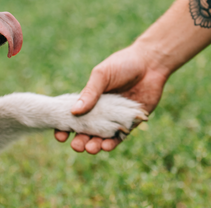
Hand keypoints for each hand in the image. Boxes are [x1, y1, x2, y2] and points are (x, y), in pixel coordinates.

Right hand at [54, 42, 169, 153]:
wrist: (150, 63)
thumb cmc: (123, 64)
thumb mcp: (102, 75)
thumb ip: (89, 93)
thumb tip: (73, 111)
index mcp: (90, 99)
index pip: (74, 116)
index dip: (65, 127)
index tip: (60, 136)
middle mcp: (101, 111)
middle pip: (87, 131)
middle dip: (80, 140)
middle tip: (76, 146)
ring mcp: (116, 118)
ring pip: (102, 137)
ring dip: (95, 144)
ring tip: (90, 148)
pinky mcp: (131, 123)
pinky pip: (120, 137)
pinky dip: (112, 143)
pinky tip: (106, 146)